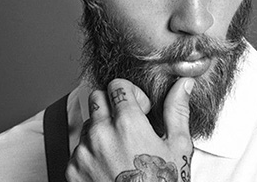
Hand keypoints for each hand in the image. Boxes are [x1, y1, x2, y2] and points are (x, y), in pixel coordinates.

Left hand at [66, 77, 194, 181]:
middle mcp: (101, 134)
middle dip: (112, 104)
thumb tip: (183, 84)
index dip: (131, 93)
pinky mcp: (73, 171)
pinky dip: (91, 151)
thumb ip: (177, 109)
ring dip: (101, 128)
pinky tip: (110, 165)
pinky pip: (78, 148)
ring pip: (88, 123)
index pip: (117, 85)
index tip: (139, 108)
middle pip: (97, 97)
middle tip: (127, 122)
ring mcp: (84, 153)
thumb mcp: (177, 146)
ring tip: (120, 148)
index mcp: (127, 123)